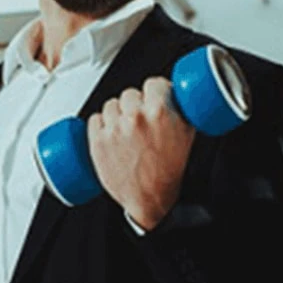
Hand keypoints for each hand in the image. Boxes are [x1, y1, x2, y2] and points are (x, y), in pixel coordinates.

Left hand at [90, 77, 194, 230]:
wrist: (150, 198)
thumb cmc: (169, 170)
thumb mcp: (187, 135)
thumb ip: (183, 110)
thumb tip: (177, 94)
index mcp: (159, 112)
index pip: (153, 83)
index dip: (154, 91)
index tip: (154, 98)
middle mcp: (134, 117)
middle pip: (130, 93)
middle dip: (136, 104)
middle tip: (141, 121)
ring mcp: (114, 129)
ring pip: (111, 104)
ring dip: (117, 114)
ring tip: (127, 131)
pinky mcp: (97, 141)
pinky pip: (95, 119)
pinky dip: (101, 125)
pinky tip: (112, 135)